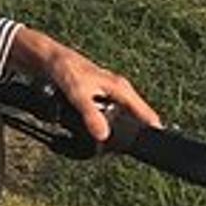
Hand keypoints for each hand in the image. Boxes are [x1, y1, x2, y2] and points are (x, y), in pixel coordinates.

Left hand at [11, 27, 160, 140]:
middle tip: (131, 148)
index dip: (152, 128)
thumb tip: (103, 135)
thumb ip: (90, 114)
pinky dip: (105, 122)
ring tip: (116, 143)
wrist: (47, 58)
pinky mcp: (98, 96)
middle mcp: (118, 90)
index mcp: (120, 88)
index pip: (145, 113)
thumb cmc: (64, 69)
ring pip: (121, 115)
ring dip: (118, 128)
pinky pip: (108, 113)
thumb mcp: (78, 94)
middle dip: (134, 132)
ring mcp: (108, 93)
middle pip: (135, 116)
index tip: (158, 144)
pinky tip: (98, 129)